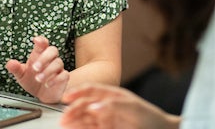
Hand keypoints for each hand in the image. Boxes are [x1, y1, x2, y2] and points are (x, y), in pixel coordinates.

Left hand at [6, 36, 68, 103]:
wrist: (42, 96)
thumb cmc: (32, 81)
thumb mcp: (21, 75)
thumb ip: (16, 69)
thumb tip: (10, 63)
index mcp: (39, 55)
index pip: (43, 43)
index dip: (41, 40)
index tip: (36, 40)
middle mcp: (50, 59)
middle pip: (53, 50)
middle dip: (44, 58)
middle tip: (35, 68)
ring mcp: (57, 68)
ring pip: (58, 62)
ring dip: (48, 71)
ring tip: (38, 79)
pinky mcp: (63, 78)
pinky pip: (64, 75)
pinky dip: (56, 79)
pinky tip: (47, 84)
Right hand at [60, 83, 180, 128]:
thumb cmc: (149, 117)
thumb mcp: (132, 108)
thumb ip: (112, 106)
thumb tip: (93, 106)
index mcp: (111, 95)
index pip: (91, 90)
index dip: (77, 91)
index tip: (66, 96)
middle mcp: (105, 106)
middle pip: (84, 105)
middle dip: (72, 110)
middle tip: (64, 117)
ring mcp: (104, 119)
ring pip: (84, 118)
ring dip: (74, 121)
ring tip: (65, 125)